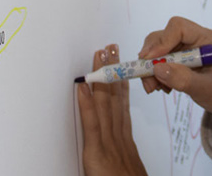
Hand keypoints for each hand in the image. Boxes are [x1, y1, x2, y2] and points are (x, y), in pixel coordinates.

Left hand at [77, 44, 146, 175]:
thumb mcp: (128, 173)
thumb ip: (124, 160)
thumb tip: (121, 154)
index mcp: (126, 145)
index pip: (123, 108)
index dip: (122, 85)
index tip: (121, 66)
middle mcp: (120, 140)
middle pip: (116, 100)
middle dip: (114, 72)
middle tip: (112, 48)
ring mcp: (109, 145)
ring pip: (106, 105)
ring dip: (102, 78)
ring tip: (99, 56)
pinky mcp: (96, 154)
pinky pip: (92, 124)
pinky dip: (87, 103)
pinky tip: (83, 85)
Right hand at [138, 17, 211, 122]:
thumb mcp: (207, 89)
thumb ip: (183, 79)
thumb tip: (157, 69)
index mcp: (207, 39)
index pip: (178, 27)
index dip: (161, 41)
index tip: (150, 61)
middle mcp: (195, 40)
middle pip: (163, 37)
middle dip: (151, 59)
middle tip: (147, 81)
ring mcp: (187, 49)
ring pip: (158, 50)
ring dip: (151, 68)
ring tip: (156, 88)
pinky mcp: (181, 60)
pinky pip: (160, 60)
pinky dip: (156, 73)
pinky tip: (163, 87)